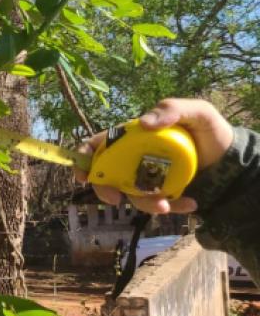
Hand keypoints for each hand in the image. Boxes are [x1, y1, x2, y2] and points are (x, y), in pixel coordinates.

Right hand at [75, 98, 233, 214]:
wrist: (231, 156)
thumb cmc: (208, 129)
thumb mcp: (196, 111)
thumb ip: (172, 109)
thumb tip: (143, 124)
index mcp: (133, 137)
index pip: (100, 144)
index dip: (84, 158)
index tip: (83, 174)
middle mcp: (134, 158)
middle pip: (107, 175)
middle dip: (105, 190)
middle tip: (116, 199)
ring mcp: (147, 177)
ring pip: (132, 194)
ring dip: (144, 203)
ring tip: (166, 205)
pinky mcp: (162, 192)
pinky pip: (158, 203)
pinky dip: (172, 207)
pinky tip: (190, 204)